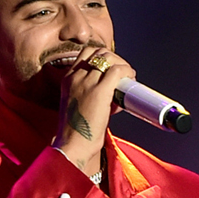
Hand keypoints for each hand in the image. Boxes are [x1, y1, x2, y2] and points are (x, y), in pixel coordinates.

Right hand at [51, 47, 134, 175]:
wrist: (72, 145)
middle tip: (123, 72)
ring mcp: (87, 83)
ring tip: (128, 77)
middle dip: (114, 58)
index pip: (86, 54)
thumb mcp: (75, 105)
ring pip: (109, 58)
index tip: (112, 67)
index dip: (103, 57)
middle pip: (99, 52)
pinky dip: (127, 72)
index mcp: (67, 80)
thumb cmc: (76, 131)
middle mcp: (75, 77)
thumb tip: (112, 93)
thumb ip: (88, 94)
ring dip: (122, 64)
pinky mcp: (100, 91)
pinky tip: (131, 79)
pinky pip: (118, 71)